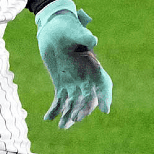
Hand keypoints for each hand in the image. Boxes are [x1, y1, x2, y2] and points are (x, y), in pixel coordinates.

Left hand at [35, 0, 112, 129]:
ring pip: (74, 104)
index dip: (105, 96)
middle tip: (76, 118)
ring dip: (69, 115)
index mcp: (94, 66)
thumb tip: (94, 40)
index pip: (103, 84)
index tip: (105, 109)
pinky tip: (47, 118)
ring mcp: (74, 83)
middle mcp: (86, 78)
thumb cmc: (67, 27)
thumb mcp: (75, 30)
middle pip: (89, 99)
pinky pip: (60, 101)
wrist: (53, 30)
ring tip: (62, 126)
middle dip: (83, 109)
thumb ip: (84, 36)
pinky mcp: (61, 85)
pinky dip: (55, 110)